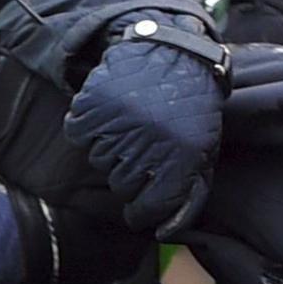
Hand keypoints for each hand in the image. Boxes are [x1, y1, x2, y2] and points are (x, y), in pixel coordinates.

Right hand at [66, 20, 227, 237]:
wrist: (173, 52)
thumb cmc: (192, 107)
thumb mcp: (203, 152)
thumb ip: (187, 194)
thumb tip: (164, 231)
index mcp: (178, 161)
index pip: (148, 209)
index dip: (142, 212)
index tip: (140, 208)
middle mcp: (145, 146)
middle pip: (121, 187)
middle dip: (131, 175)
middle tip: (143, 148)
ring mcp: (116, 125)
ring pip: (99, 161)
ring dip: (111, 149)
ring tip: (132, 124)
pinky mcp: (92, 106)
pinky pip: (79, 133)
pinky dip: (89, 127)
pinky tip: (113, 113)